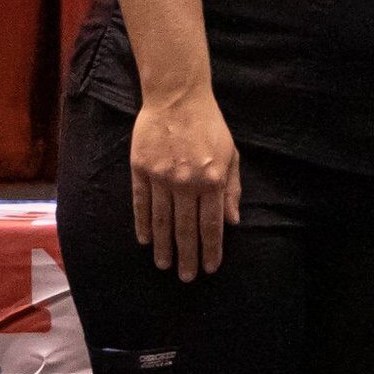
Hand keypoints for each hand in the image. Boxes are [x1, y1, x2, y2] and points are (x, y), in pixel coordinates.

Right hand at [130, 87, 241, 281]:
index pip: (211, 224)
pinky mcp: (141, 169)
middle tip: (186, 277)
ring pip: (162, 221)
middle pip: (186, 228)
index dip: (211, 249)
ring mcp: (161, 177)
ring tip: (164, 265)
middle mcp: (186, 182)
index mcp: (212, 180)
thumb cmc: (209, 125)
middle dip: (187, 256)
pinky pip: (142, 203)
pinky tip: (145, 240)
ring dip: (164, 246)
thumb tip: (232, 222)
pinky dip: (143, 223)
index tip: (210, 268)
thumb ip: (231, 189)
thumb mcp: (231, 154)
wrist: (177, 96)